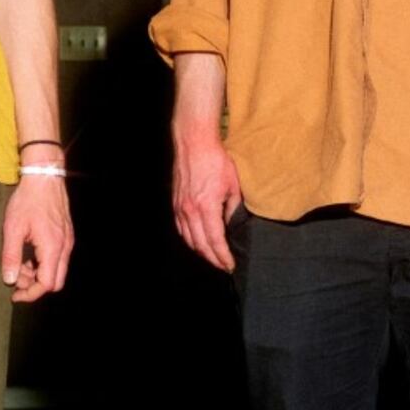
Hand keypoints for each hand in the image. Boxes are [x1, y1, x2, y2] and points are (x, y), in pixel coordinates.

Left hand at [1, 172, 73, 302]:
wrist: (44, 176)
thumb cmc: (28, 200)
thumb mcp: (13, 228)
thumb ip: (11, 256)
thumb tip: (10, 280)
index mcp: (52, 247)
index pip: (47, 284)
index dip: (31, 294)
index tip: (14, 294)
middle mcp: (64, 247)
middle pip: (56, 282)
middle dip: (35, 286)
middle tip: (17, 279)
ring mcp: (68, 241)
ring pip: (58, 271)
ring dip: (39, 275)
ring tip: (20, 265)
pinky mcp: (66, 235)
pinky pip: (58, 259)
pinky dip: (44, 264)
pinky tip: (29, 255)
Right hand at [172, 133, 243, 273]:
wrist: (194, 143)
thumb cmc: (215, 160)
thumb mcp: (233, 185)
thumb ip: (233, 208)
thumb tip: (232, 223)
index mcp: (207, 207)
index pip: (215, 241)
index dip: (223, 256)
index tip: (230, 265)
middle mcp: (191, 210)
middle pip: (201, 245)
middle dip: (213, 259)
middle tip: (223, 266)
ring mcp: (181, 207)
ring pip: (189, 239)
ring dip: (201, 252)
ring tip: (212, 258)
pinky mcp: (176, 202)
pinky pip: (181, 228)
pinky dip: (189, 239)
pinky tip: (197, 242)